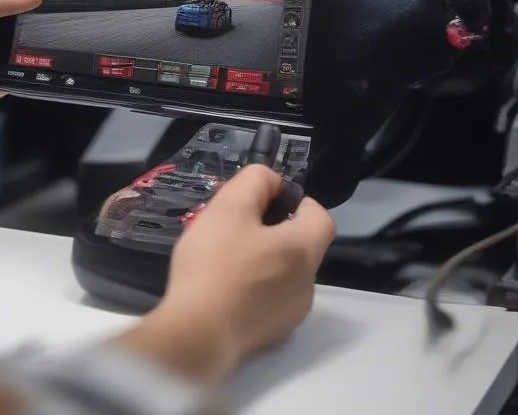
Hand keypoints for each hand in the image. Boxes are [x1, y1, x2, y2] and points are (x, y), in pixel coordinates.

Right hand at [117, 165, 334, 384]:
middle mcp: (307, 284)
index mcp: (303, 250)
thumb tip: (271, 181)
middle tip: (235, 228)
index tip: (265, 202)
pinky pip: (271, 301)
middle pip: (300, 245)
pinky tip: (225, 290)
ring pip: (285, 274)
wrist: (196, 334)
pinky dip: (255, 290)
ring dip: (264, 261)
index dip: (297, 202)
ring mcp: (291, 315)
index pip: (321, 216)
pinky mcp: (272, 336)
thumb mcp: (229, 207)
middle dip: (273, 231)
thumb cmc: (215, 264)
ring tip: (226, 259)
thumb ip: (255, 181)